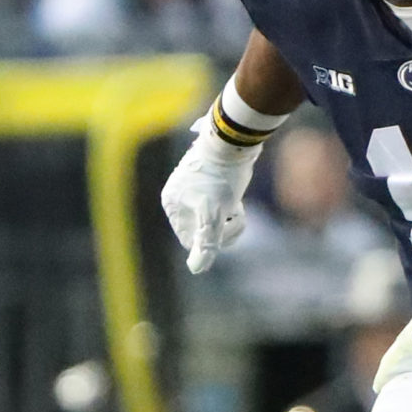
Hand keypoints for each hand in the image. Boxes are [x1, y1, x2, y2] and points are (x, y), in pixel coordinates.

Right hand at [161, 119, 257, 273]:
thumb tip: (196, 269)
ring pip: (215, 219)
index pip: (191, 240)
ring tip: (238, 205)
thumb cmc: (222, 178)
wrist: (235, 141)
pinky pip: (220, 206)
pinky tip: (238, 198)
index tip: (227, 227)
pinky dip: (232, 206)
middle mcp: (179, 197)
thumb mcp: (214, 214)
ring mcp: (195, 189)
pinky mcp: (210, 182)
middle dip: (224, 228)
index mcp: (172, 204)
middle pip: (204, 231)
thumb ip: (206, 243)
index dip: (212, 240)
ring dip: (231, 218)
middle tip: (237, 214)